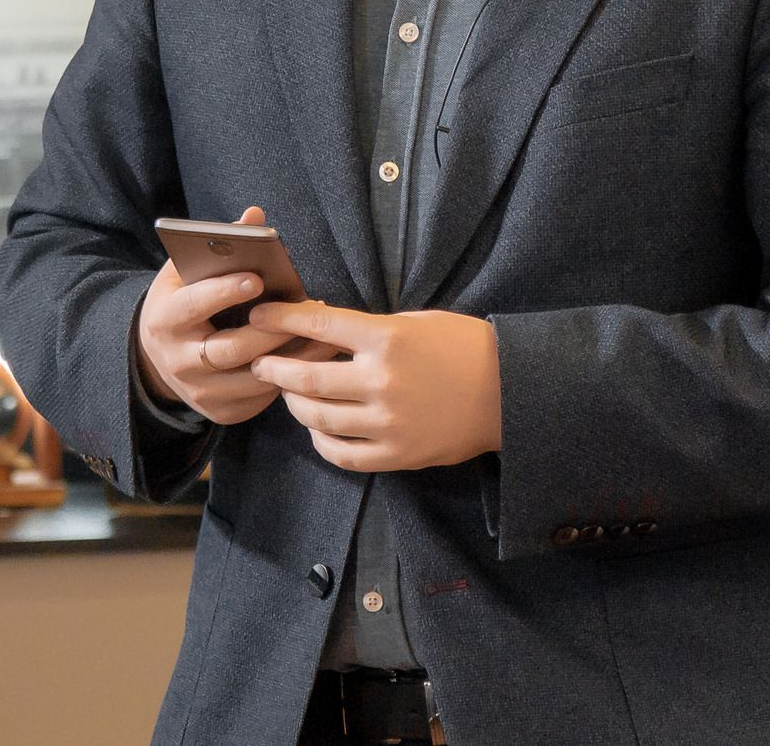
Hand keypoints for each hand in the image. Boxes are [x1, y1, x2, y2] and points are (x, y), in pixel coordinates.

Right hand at [135, 206, 313, 425]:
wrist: (158, 360)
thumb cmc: (180, 304)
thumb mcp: (184, 274)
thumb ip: (217, 246)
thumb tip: (254, 215)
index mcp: (165, 320)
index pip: (194, 305)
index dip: (224, 292)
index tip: (256, 278)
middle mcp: (178, 360)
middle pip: (231, 348)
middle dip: (272, 329)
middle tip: (307, 308)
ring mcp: (198, 392)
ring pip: (252, 379)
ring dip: (291, 357)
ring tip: (323, 335)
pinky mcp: (219, 412)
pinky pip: (260, 399)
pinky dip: (287, 381)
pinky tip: (311, 361)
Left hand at [247, 301, 502, 472]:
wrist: (510, 392)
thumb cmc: (464, 347)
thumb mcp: (417, 322)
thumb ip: (370, 329)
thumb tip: (322, 329)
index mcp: (387, 338)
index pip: (319, 323)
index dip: (281, 318)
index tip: (259, 315)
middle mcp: (382, 380)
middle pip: (308, 376)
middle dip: (275, 367)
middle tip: (260, 362)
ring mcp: (388, 422)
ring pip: (318, 418)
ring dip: (295, 404)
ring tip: (287, 394)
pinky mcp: (398, 455)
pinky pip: (343, 454)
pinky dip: (321, 442)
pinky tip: (317, 431)